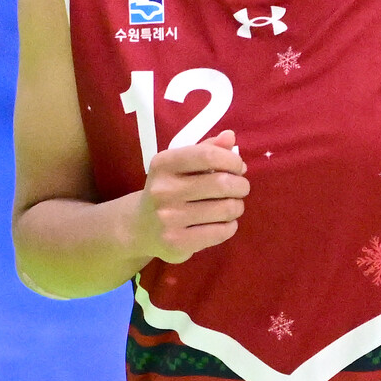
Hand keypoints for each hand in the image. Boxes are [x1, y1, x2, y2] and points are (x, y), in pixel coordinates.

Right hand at [134, 130, 249, 264]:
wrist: (139, 227)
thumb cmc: (168, 189)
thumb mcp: (179, 165)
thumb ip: (205, 149)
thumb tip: (230, 136)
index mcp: (163, 164)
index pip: (208, 155)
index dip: (232, 161)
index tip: (239, 167)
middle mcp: (163, 190)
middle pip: (221, 183)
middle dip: (240, 185)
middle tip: (240, 188)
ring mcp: (169, 219)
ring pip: (225, 209)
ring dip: (237, 206)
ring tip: (233, 205)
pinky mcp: (177, 243)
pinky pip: (220, 232)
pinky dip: (230, 226)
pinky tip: (224, 223)